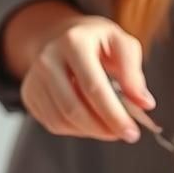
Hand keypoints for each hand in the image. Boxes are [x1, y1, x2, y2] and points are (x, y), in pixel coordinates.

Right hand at [16, 10, 153, 141]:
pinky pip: (54, 124)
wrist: (63, 36)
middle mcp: (48, 59)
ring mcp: (34, 78)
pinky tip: (91, 121)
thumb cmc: (98, 43)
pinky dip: (77, 130)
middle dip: (103, 129)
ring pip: (63, 120)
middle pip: (74, 108)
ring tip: (111, 128)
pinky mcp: (29, 94)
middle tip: (125, 135)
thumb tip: (144, 102)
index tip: (132, 132)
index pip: (93, 87)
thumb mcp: (122, 44)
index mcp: (73, 42)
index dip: (114, 115)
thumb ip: (133, 72)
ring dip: (92, 131)